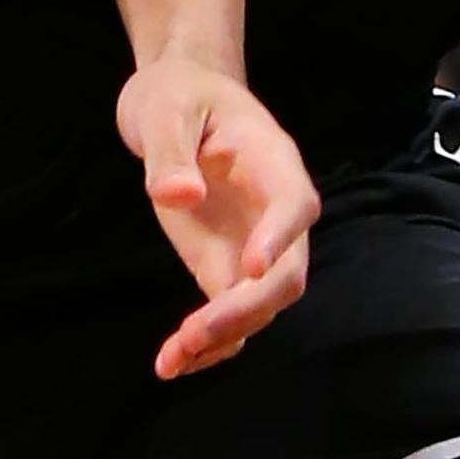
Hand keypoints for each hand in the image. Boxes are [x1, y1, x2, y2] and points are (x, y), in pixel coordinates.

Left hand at [116, 57, 318, 379]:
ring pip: (262, 304)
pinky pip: (230, 314)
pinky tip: (171, 364)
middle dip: (246, 307)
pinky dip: (208, 344)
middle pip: (287, 271)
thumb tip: (180, 196)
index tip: (251, 267)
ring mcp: (254, 244)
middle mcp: (274, 211)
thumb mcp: (165, 109)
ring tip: (174, 358)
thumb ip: (170, 151)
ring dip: (225, 335)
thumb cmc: (178, 94)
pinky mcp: (225, 267)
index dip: (280, 237)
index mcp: (272, 161)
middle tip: (194, 332)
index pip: (294, 204)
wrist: (176, 100)